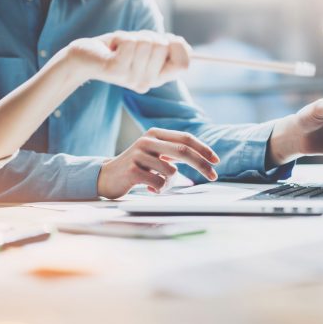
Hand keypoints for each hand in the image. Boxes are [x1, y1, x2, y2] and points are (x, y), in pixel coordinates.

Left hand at [67, 30, 190, 92]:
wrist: (85, 58)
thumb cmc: (117, 50)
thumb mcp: (146, 47)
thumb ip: (166, 47)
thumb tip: (183, 45)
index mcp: (157, 78)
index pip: (183, 65)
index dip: (178, 47)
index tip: (166, 41)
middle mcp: (147, 82)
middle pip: (163, 47)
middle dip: (148, 36)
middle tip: (133, 45)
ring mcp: (132, 78)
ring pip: (146, 43)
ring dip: (132, 36)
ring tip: (120, 48)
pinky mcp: (117, 70)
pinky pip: (130, 43)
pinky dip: (121, 37)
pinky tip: (112, 48)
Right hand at [97, 128, 219, 198]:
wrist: (106, 176)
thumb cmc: (137, 166)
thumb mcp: (155, 153)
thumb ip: (173, 151)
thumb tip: (203, 158)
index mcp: (155, 134)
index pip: (186, 138)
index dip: (203, 149)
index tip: (216, 161)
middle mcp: (147, 140)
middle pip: (183, 151)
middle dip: (202, 164)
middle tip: (214, 176)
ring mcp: (139, 155)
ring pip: (171, 172)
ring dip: (170, 183)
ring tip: (156, 184)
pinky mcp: (132, 170)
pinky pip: (159, 184)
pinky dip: (158, 189)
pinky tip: (147, 187)